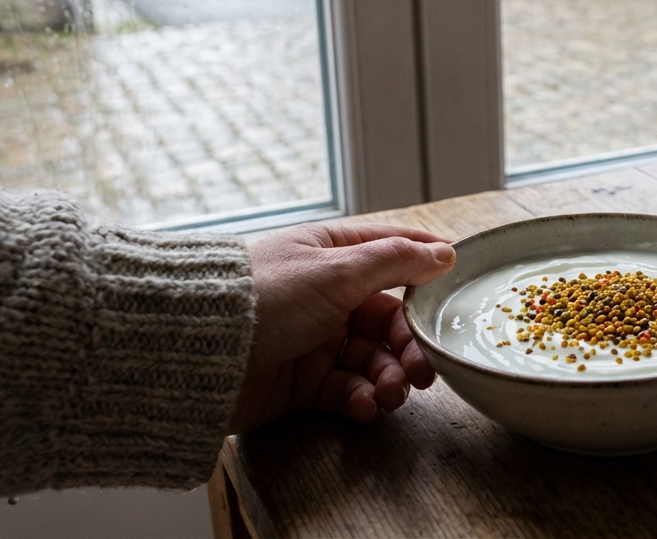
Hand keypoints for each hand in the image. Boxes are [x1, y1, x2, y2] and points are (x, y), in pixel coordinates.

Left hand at [227, 223, 455, 433]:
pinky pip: (348, 389)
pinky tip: (366, 405)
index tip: (458, 285)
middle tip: (425, 369)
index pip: (391, 252)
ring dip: (390, 377)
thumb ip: (395, 263)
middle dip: (410, 344)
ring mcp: (315, 339)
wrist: (198, 356)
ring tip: (392, 393)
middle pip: (389, 318)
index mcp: (330, 254)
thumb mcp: (336, 271)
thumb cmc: (265, 299)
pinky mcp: (303, 382)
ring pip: (373, 358)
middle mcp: (325, 294)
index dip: (426, 267)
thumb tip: (444, 254)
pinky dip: (363, 398)